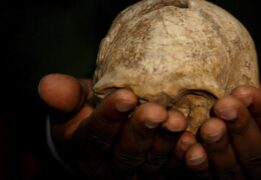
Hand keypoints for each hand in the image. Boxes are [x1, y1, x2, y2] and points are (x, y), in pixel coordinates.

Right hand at [38, 74, 186, 178]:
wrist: (109, 133)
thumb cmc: (90, 112)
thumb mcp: (75, 103)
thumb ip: (66, 97)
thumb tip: (47, 84)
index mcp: (86, 151)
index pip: (95, 137)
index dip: (110, 117)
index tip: (126, 96)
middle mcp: (110, 169)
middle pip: (126, 153)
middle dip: (141, 131)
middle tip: (156, 110)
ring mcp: (137, 174)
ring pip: (151, 162)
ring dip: (166, 143)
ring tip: (177, 121)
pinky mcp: (159, 174)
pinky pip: (173, 170)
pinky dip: (183, 158)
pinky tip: (193, 143)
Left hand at [182, 82, 260, 178]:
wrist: (253, 121)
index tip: (245, 93)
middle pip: (255, 157)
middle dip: (239, 130)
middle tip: (223, 107)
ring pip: (232, 172)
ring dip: (218, 150)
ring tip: (208, 128)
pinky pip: (209, 179)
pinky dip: (199, 166)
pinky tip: (189, 149)